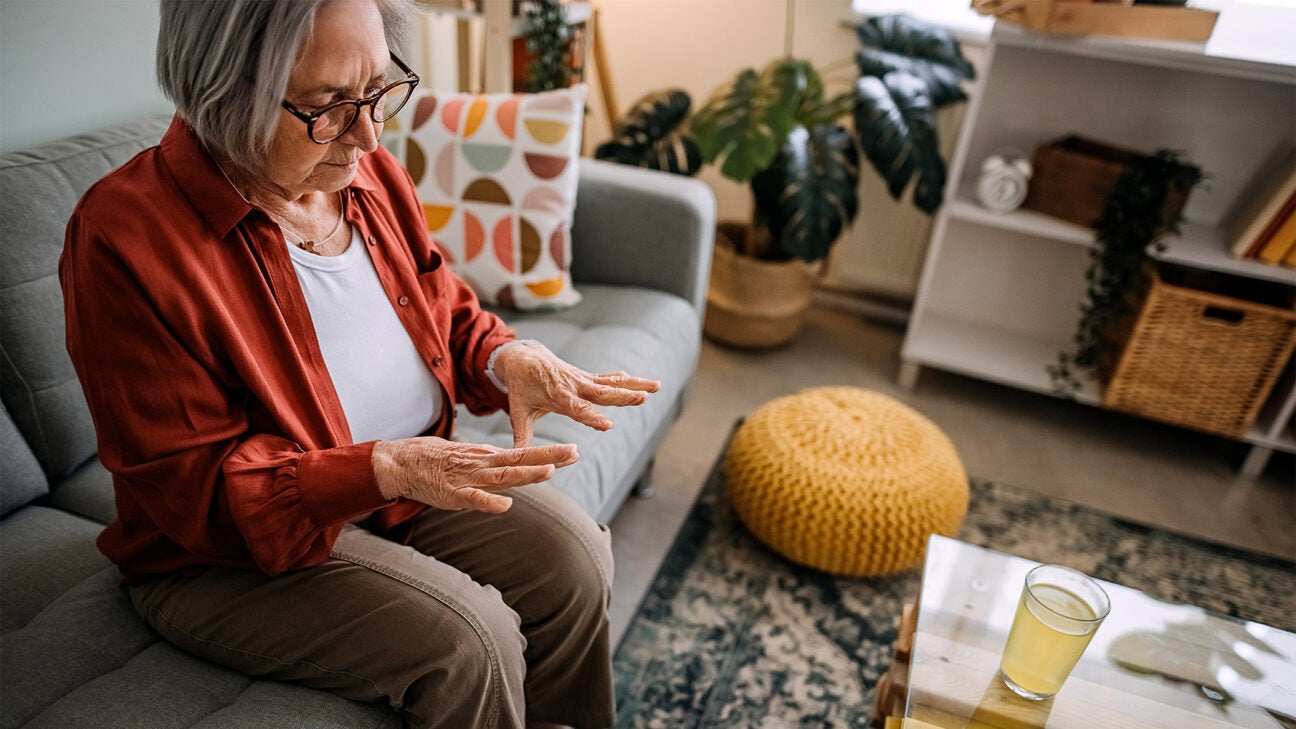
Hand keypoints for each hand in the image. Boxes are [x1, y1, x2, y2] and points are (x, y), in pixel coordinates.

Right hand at [372, 437, 578, 512]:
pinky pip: (473, 499)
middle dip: (548, 457)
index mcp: (488, 458)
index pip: (523, 455)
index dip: (548, 453)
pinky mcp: (453, 494)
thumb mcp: (470, 461)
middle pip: (520, 460)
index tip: (573, 451)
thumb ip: (491, 469)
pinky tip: (506, 504)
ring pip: (502, 476)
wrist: (402, 462)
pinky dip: (490, 502)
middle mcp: (483, 465)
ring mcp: (468, 479)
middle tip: (575, 452)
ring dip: (526, 474)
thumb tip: (514, 474)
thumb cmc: (436, 462)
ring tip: (549, 471)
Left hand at [492, 342, 660, 446]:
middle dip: (622, 396)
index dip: (592, 417)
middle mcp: (574, 386)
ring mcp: (583, 379)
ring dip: (635, 384)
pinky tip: (646, 384)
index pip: (577, 408)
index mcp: (557, 396)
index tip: (609, 425)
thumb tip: (517, 460)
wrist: (523, 360)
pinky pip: (610, 379)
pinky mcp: (588, 377)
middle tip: (642, 398)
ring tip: (656, 386)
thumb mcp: (518, 413)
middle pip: (601, 392)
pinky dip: (627, 380)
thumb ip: (521, 437)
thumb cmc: (521, 389)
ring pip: (612, 382)